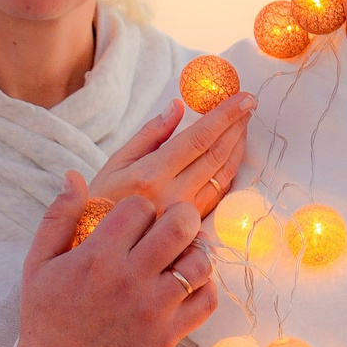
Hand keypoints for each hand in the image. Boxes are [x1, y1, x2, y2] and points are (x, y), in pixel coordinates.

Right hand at [14, 171, 216, 346]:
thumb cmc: (47, 315)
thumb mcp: (38, 264)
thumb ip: (58, 217)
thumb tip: (74, 175)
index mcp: (97, 257)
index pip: (140, 207)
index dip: (141, 208)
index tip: (136, 220)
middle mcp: (129, 279)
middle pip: (179, 226)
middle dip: (181, 216)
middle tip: (175, 223)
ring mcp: (153, 309)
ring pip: (199, 262)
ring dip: (195, 252)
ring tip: (182, 254)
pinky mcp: (168, 335)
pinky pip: (206, 301)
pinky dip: (204, 288)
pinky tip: (187, 285)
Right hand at [89, 93, 251, 219]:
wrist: (97, 249)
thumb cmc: (101, 201)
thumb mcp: (115, 163)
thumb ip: (149, 134)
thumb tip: (177, 107)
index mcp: (151, 175)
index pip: (198, 138)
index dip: (224, 116)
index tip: (243, 97)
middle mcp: (173, 195)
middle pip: (216, 155)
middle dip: (237, 126)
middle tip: (249, 104)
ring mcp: (186, 214)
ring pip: (223, 175)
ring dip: (238, 146)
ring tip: (244, 123)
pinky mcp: (193, 227)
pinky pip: (219, 193)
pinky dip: (230, 170)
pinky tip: (234, 154)